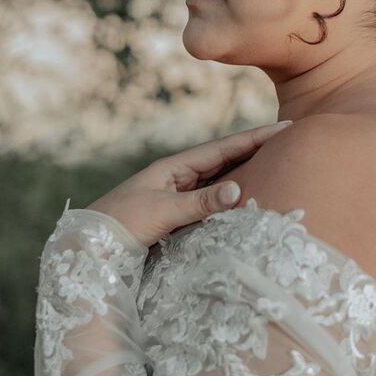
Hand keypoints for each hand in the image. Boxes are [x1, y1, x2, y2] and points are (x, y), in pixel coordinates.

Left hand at [85, 120, 292, 247]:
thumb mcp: (162, 211)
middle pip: (226, 159)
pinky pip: (212, 199)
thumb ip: (201, 203)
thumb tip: (240, 191)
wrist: (86, 248)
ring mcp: (179, 194)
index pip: (225, 147)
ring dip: (247, 171)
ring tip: (276, 163)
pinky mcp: (177, 214)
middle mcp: (180, 176)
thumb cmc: (120, 224)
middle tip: (289, 141)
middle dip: (256, 149)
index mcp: (175, 166)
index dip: (256, 138)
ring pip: (220, 178)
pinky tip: (247, 197)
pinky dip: (232, 195)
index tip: (285, 127)